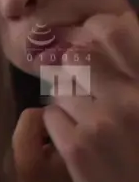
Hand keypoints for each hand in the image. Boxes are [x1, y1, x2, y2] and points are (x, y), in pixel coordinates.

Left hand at [44, 11, 138, 181]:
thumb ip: (133, 84)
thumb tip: (113, 47)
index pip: (117, 34)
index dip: (99, 34)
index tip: (94, 46)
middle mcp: (130, 98)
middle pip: (83, 59)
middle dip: (75, 67)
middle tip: (79, 83)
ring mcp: (101, 122)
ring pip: (63, 88)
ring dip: (66, 97)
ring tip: (79, 114)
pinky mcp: (76, 148)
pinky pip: (51, 117)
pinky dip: (56, 123)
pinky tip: (72, 137)